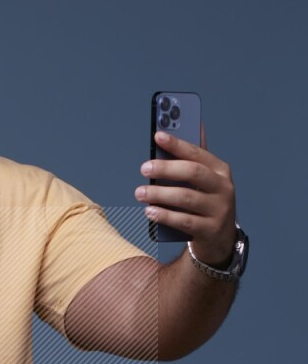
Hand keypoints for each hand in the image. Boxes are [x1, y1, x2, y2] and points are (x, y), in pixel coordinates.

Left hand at [135, 124, 236, 265]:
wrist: (220, 239)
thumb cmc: (207, 202)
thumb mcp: (205, 180)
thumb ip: (195, 157)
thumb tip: (195, 124)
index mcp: (220, 170)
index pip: (197, 153)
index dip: (177, 144)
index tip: (158, 136)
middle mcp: (223, 188)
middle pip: (193, 173)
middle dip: (166, 168)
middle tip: (144, 167)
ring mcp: (219, 210)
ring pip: (186, 198)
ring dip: (160, 194)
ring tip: (140, 192)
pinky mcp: (210, 230)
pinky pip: (184, 221)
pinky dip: (165, 215)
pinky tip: (149, 211)